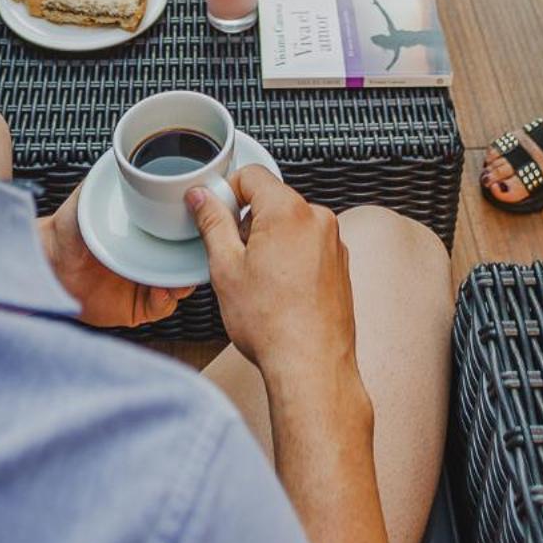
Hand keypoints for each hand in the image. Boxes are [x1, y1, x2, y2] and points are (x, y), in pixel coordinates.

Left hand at [40, 186, 194, 328]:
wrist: (46, 264)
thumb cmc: (66, 229)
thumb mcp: (87, 198)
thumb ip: (102, 177)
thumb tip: (117, 156)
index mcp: (147, 228)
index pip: (182, 228)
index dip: (197, 228)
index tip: (204, 223)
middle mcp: (150, 255)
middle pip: (187, 257)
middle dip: (198, 257)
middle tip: (199, 253)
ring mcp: (146, 281)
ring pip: (180, 284)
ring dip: (185, 282)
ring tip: (180, 277)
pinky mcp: (137, 306)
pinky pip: (162, 307)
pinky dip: (166, 300)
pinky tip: (161, 290)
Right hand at [187, 168, 362, 403]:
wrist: (311, 366)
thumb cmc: (271, 324)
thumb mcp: (226, 267)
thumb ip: (212, 222)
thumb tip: (201, 197)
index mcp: (288, 211)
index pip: (251, 175)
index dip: (227, 192)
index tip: (216, 216)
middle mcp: (318, 219)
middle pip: (272, 199)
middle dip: (248, 221)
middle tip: (234, 258)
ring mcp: (333, 242)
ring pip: (290, 224)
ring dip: (270, 240)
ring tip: (258, 282)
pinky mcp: (340, 264)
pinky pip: (308, 245)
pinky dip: (291, 257)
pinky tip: (279, 291)